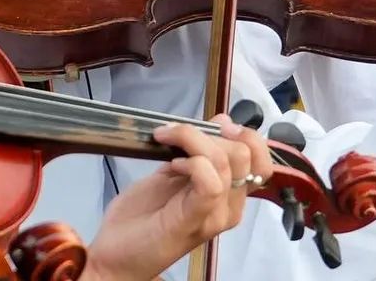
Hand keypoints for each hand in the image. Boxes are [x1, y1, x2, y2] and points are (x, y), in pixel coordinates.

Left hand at [81, 116, 272, 280]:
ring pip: (226, 163)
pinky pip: (210, 183)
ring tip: (165, 140)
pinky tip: (172, 165)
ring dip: (192, 140)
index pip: (261, 162)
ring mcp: (215, 217)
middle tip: (178, 133)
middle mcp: (229, 208)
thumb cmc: (142, 216)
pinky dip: (192, 163)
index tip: (217, 124)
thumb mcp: (173, 172)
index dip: (246, 136)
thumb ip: (197, 151)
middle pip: (245, 155)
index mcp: (228, 196)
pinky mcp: (194, 222)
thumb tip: (222, 121)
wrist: (114, 254)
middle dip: (211, 133)